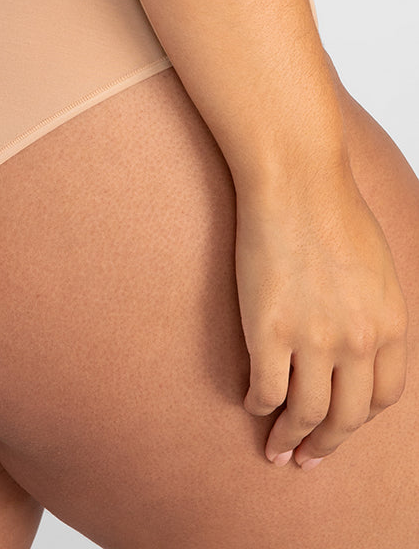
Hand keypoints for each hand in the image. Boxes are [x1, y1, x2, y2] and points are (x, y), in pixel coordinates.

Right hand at [235, 162, 407, 468]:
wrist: (296, 182)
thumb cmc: (333, 208)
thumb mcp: (378, 267)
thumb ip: (373, 309)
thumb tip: (359, 337)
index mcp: (391, 326)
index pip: (382, 396)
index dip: (359, 417)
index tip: (341, 426)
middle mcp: (358, 343)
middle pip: (346, 417)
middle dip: (325, 445)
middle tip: (307, 460)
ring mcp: (313, 341)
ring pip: (305, 414)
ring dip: (289, 439)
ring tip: (275, 449)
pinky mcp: (270, 332)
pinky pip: (266, 388)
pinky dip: (258, 403)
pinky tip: (251, 402)